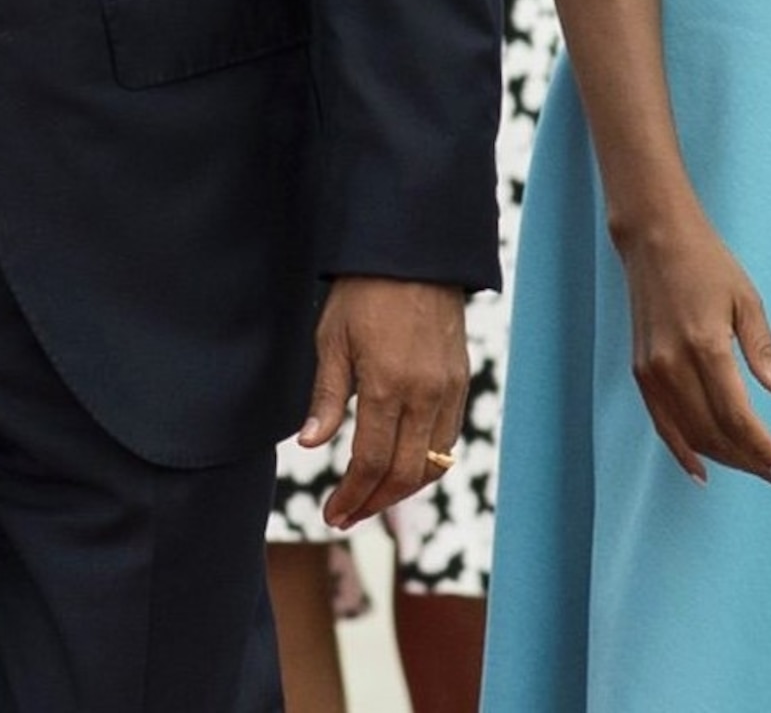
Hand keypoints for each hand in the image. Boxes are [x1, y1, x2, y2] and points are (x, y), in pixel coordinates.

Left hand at [301, 275, 467, 527]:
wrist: (413, 253)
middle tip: (347, 517)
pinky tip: (400, 465)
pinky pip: (448, 439)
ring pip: (433, 464)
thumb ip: (325, 397)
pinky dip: (425, 462)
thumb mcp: (331, 339)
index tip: (333, 515)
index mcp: (387, 387)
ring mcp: (448, 390)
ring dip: (402, 490)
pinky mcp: (460, 381)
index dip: (352, 497)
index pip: (371, 463)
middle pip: (405, 475)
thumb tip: (310, 445)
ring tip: (371, 499)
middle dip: (375, 504)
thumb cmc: (362, 291)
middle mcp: (424, 396)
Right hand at [617, 214, 770, 489]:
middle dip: (749, 461)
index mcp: (704, 345)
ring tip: (753, 470)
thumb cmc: (706, 263)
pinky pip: (662, 421)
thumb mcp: (746, 300)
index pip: (737, 417)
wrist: (653, 238)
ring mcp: (651, 369)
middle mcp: (672, 364)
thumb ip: (763, 351)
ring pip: (688, 433)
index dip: (763, 450)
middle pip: (712, 432)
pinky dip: (681, 449)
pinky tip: (701, 469)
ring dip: (722, 458)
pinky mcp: (640, 369)